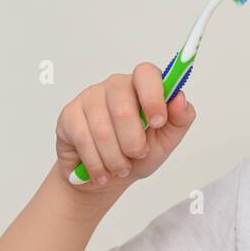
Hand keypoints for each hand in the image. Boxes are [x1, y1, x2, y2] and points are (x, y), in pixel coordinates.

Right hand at [55, 63, 196, 191]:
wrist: (106, 177)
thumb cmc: (138, 154)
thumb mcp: (166, 141)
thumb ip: (180, 119)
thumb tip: (180, 98)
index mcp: (142, 86)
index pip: (146, 73)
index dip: (153, 97)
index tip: (157, 123)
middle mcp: (115, 85)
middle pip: (123, 108)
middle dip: (133, 142)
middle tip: (137, 155)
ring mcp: (89, 97)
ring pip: (103, 130)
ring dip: (115, 158)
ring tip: (120, 168)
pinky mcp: (69, 114)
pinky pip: (84, 140)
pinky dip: (97, 163)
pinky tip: (102, 171)